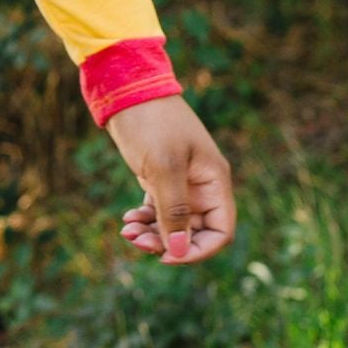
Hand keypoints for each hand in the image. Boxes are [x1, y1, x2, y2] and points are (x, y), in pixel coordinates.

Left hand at [107, 94, 234, 266]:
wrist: (127, 91)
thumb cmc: (151, 123)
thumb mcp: (163, 168)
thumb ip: (174, 211)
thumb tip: (179, 252)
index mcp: (214, 181)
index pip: (221, 232)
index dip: (197, 250)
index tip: (167, 256)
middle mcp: (202, 185)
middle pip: (195, 232)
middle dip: (169, 244)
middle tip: (136, 241)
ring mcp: (181, 182)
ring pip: (174, 224)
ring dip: (152, 234)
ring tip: (127, 231)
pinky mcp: (160, 178)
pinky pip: (158, 211)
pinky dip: (145, 219)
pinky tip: (127, 220)